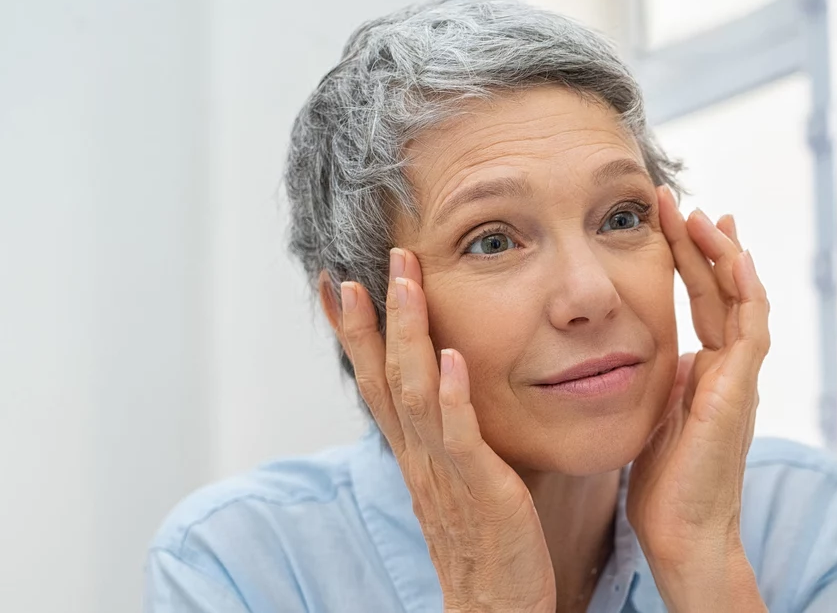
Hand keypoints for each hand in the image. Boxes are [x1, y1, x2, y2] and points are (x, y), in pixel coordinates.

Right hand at [339, 248, 554, 611]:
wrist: (495, 606)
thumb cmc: (487, 541)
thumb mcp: (459, 477)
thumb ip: (449, 432)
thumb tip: (448, 385)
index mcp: (413, 452)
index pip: (374, 380)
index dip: (355, 332)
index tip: (337, 281)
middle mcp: (418, 456)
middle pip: (383, 376)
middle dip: (374, 317)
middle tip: (368, 262)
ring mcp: (445, 471)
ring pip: (415, 392)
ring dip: (408, 335)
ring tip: (406, 282)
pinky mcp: (481, 489)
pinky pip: (461, 437)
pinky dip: (453, 396)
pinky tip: (454, 357)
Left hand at [626, 186, 769, 611]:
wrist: (681, 531)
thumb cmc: (664, 484)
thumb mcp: (653, 413)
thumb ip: (657, 378)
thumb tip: (639, 349)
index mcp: (708, 371)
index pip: (704, 299)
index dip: (688, 258)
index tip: (669, 218)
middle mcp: (730, 368)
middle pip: (722, 289)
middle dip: (702, 242)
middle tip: (679, 200)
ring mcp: (740, 378)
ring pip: (743, 300)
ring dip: (724, 255)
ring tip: (702, 214)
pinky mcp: (740, 392)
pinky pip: (751, 330)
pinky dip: (747, 291)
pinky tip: (735, 257)